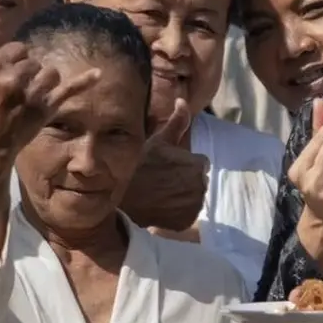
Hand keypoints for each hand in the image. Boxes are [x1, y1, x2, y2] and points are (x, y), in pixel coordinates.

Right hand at [0, 29, 99, 160]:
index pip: (18, 50)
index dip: (17, 59)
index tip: (11, 71)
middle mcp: (12, 81)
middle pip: (34, 62)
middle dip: (30, 72)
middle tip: (20, 88)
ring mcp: (31, 95)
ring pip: (51, 73)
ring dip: (46, 80)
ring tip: (34, 93)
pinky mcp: (47, 108)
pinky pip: (68, 90)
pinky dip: (84, 82)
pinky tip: (98, 74)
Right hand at [121, 98, 209, 231]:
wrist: (121, 196)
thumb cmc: (139, 165)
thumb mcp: (157, 140)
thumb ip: (177, 122)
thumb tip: (183, 100)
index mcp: (198, 164)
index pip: (199, 164)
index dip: (183, 165)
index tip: (167, 167)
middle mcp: (200, 186)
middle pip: (198, 182)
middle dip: (185, 180)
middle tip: (162, 180)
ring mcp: (194, 206)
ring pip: (193, 198)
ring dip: (182, 196)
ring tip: (161, 194)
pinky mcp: (186, 222)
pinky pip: (187, 216)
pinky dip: (178, 213)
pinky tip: (162, 207)